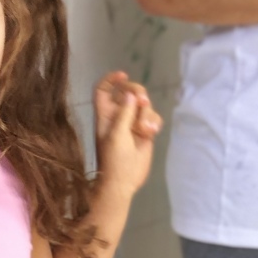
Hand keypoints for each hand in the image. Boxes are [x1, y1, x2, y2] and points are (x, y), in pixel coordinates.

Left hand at [93, 70, 162, 198]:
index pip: (103, 90)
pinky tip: (151, 132)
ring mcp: (132, 123)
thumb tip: (129, 93)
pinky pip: (152, 117)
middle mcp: (118, 116)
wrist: (123, 182)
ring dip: (147, 113)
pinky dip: (154, 121)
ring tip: (145, 130)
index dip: (111, 80)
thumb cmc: (114, 161)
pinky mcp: (145, 131)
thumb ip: (124, 113)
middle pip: (129, 91)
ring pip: (144, 105)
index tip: (123, 75)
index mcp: (105, 115)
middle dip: (138, 93)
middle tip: (143, 102)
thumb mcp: (117, 135)